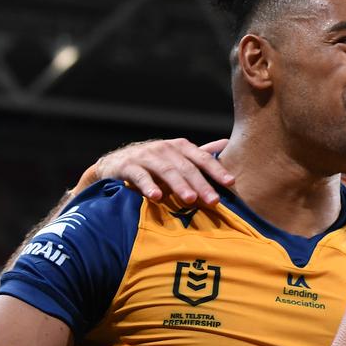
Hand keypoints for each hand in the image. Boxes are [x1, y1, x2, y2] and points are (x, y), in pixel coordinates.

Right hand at [76, 138, 231, 204]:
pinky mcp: (127, 166)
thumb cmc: (154, 163)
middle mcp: (165, 148)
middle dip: (202, 184)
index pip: (202, 158)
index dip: (217, 170)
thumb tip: (226, 144)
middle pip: (187, 167)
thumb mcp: (178, 157)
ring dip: (179, 186)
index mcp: (181, 147)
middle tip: (214, 201)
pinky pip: (140, 176)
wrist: (114, 164)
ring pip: (166, 171)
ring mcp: (146, 156)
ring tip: (191, 199)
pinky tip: (157, 197)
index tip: (230, 183)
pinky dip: (149, 186)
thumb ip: (200, 154)